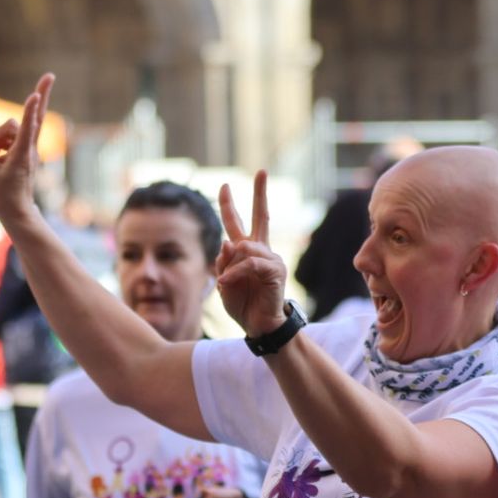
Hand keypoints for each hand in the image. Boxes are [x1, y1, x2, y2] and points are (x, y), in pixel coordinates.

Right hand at [0, 74, 54, 228]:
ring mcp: (27, 148)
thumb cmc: (1, 195)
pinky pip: (8, 137)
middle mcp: (28, 148)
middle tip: (50, 74)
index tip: (34, 96)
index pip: (25, 128)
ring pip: (9, 129)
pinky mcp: (23, 150)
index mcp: (21, 155)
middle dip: (39, 96)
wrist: (16, 211)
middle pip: (29, 118)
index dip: (28, 111)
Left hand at [215, 172, 289, 337]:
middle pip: (261, 216)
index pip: (238, 222)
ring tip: (226, 283)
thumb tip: (228, 242)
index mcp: (247, 251)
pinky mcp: (275, 270)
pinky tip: (226, 283)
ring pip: (243, 247)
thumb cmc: (243, 305)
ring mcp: (270, 259)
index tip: (226, 185)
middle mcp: (261, 250)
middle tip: (262, 171)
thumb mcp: (223, 283)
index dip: (230, 204)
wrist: (260, 326)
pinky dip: (235, 272)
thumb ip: (223, 262)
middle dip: (261, 193)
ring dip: (229, 266)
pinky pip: (249, 263)